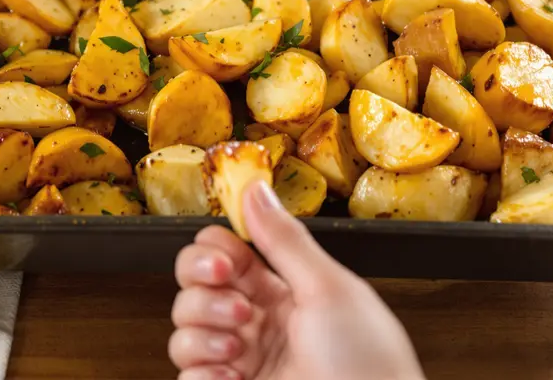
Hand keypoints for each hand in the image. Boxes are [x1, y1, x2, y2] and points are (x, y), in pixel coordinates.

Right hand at [170, 182, 423, 379]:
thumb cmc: (369, 366)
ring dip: (203, 333)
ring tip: (240, 347)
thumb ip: (285, 240)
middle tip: (237, 304)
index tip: (226, 260)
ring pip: (183, 331)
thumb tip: (257, 190)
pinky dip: (203, 374)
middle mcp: (256, 323)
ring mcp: (241, 361)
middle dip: (203, 290)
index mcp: (282, 290)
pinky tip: (233, 376)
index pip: (223, 253)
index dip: (214, 251)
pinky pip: (188, 376)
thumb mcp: (329, 289)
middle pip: (193, 287)